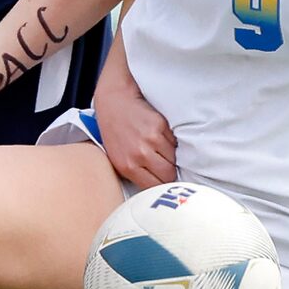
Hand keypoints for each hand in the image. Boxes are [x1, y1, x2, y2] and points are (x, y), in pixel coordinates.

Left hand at [94, 69, 176, 189]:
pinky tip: (160, 136)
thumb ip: (136, 174)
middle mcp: (139, 154)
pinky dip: (171, 142)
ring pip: (174, 159)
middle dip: (169, 172)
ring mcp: (151, 139)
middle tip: (165, 165)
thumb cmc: (115, 132)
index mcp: (127, 166)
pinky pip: (174, 142)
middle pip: (169, 175)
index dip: (161, 185)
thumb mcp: (118, 159)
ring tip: (160, 148)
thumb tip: (157, 186)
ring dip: (171, 156)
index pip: (155, 186)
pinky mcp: (160, 126)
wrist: (114, 102)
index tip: (163, 181)